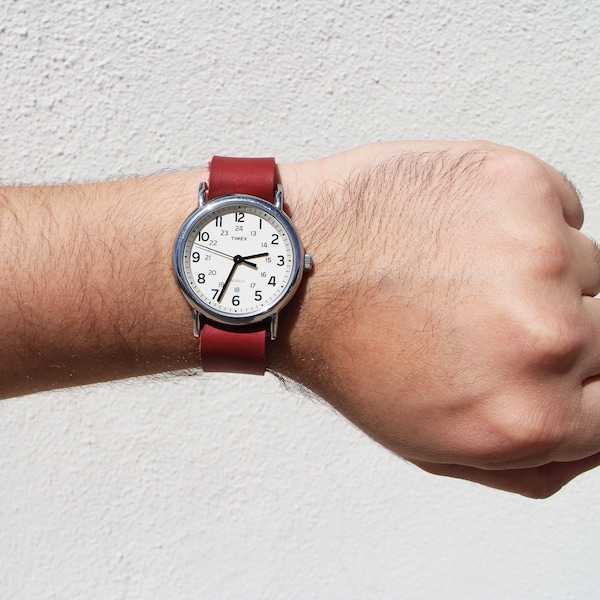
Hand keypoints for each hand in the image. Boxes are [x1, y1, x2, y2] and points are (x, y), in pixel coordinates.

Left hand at [273, 141, 599, 497]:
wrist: (297, 268)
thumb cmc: (351, 352)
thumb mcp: (433, 446)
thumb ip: (532, 463)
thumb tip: (592, 439)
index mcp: (529, 417)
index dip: (582, 385)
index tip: (552, 365)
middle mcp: (547, 339)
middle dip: (552, 330)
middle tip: (482, 316)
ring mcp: (539, 254)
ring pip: (584, 269)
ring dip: (533, 273)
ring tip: (458, 273)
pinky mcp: (520, 187)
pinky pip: (560, 212)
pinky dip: (523, 223)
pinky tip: (461, 235)